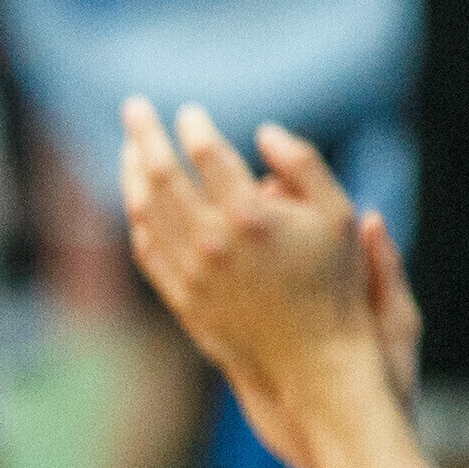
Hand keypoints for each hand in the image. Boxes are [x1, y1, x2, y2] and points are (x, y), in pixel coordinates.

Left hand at [118, 97, 398, 467]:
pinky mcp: (181, 299)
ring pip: (144, 211)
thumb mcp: (339, 214)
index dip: (194, 125)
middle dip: (144, 134)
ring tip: (130, 148)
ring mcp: (191, 274)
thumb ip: (304, 164)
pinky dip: (138, 219)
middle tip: (133, 107)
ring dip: (131, 173)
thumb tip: (263, 130)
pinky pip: (146, 250)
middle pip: (161, 173)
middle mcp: (212, 243)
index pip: (205, 152)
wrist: (313, 360)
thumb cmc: (334, 282)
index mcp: (250, 215)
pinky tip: (140, 201)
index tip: (190, 112)